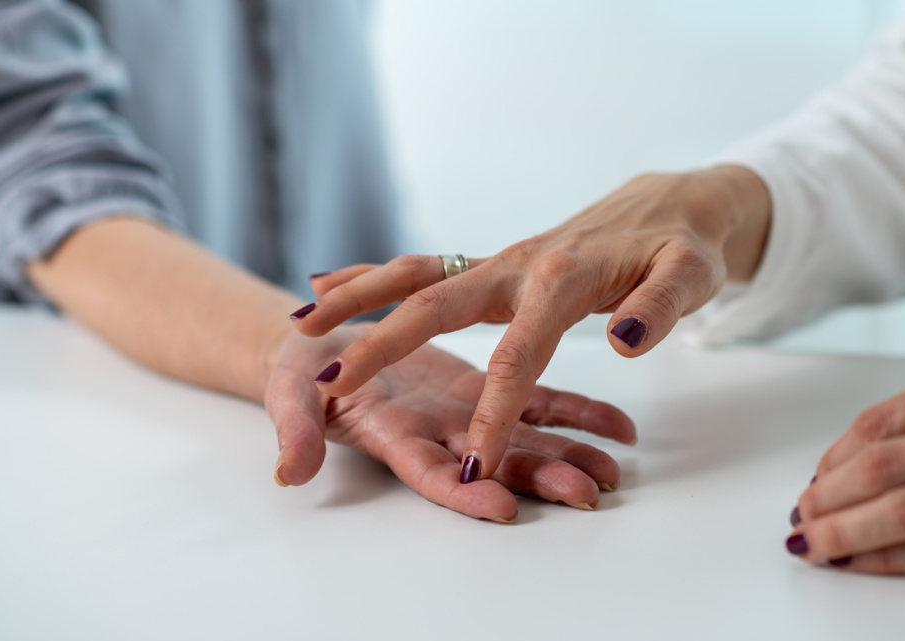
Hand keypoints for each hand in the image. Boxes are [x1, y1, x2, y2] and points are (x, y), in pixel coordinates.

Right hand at [263, 325, 636, 520]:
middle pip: (491, 461)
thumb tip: (290, 470)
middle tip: (584, 494)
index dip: (461, 490)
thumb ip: (295, 426)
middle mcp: (437, 430)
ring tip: (612, 470)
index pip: (429, 469)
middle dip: (536, 478)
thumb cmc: (301, 369)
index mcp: (392, 432)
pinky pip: (537, 399)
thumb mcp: (288, 392)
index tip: (499, 506)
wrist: (322, 344)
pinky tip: (617, 426)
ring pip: (524, 436)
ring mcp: (465, 411)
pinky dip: (576, 411)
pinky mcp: (485, 385)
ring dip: (568, 452)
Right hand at [289, 165, 769, 482]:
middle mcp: (515, 270)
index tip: (475, 467)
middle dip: (379, 345)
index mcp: (558, 278)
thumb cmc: (683, 242)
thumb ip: (659, 306)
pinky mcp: (496, 268)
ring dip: (359, 295)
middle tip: (329, 383)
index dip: (496, 415)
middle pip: (432, 304)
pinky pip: (426, 270)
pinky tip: (333, 282)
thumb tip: (621, 341)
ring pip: (416, 278)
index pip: (518, 357)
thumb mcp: (691, 272)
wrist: (669, 199)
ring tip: (303, 318)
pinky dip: (377, 275)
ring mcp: (500, 266)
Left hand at [787, 350, 904, 572]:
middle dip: (830, 498)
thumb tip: (840, 465)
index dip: (834, 459)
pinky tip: (862, 564)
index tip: (813, 481)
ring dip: (850, 531)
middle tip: (800, 517)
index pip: (881, 422)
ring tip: (814, 543)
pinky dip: (898, 559)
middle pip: (886, 466)